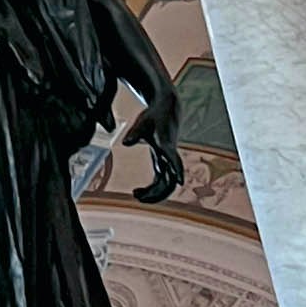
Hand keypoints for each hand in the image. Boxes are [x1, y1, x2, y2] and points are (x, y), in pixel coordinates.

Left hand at [131, 86, 181, 204]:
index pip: (175, 160)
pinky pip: (161, 182)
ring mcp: (168, 161)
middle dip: (158, 192)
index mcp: (167, 146)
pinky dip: (151, 189)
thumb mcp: (143, 122)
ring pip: (166, 185)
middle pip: (171, 180)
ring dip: (155, 194)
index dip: (178, 170)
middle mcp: (170, 156)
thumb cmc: (154, 116)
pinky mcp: (163, 162)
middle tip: (138, 197)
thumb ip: (135, 133)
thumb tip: (125, 143)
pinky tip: (137, 191)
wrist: (166, 109)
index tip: (180, 181)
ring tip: (136, 195)